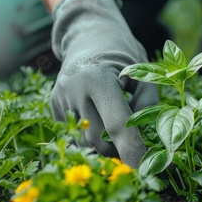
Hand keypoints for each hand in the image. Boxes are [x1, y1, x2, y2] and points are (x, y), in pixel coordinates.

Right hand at [50, 0, 157, 167]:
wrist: (88, 34)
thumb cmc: (122, 53)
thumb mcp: (142, 71)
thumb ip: (147, 103)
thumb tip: (147, 139)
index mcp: (99, 77)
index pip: (117, 123)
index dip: (132, 148)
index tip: (144, 167)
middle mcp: (74, 88)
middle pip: (99, 138)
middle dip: (119, 148)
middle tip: (136, 144)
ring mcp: (60, 97)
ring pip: (85, 141)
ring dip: (105, 144)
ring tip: (117, 126)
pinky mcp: (53, 105)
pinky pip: (74, 135)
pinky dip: (90, 137)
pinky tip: (100, 120)